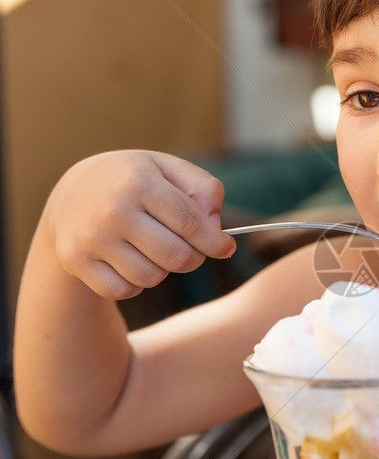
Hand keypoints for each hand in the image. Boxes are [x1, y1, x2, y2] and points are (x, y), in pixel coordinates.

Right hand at [45, 150, 235, 299]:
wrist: (72, 193)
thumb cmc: (133, 181)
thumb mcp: (167, 168)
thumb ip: (203, 188)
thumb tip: (216, 227)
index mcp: (139, 182)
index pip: (191, 223)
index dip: (215, 241)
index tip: (226, 248)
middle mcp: (113, 210)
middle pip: (177, 257)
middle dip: (193, 257)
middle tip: (189, 248)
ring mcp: (92, 238)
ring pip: (152, 278)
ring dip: (162, 269)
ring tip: (154, 249)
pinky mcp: (76, 261)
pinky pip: (124, 290)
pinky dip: (135, 282)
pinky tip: (131, 261)